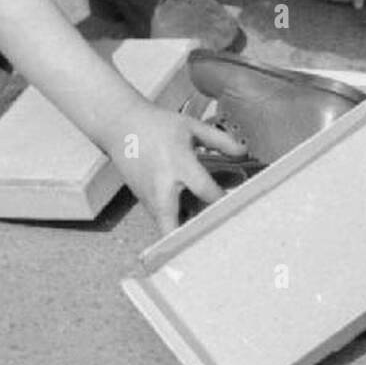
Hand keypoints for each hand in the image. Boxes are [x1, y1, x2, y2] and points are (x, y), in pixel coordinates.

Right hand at [110, 104, 247, 235]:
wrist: (121, 126)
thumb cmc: (159, 125)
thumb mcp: (192, 127)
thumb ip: (220, 140)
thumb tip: (244, 152)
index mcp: (178, 164)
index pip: (203, 189)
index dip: (220, 199)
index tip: (234, 204)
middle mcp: (162, 186)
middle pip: (173, 224)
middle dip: (191, 235)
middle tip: (211, 239)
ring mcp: (149, 197)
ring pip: (167, 226)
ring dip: (184, 232)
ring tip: (205, 232)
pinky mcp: (142, 201)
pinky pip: (161, 218)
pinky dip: (174, 222)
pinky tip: (191, 220)